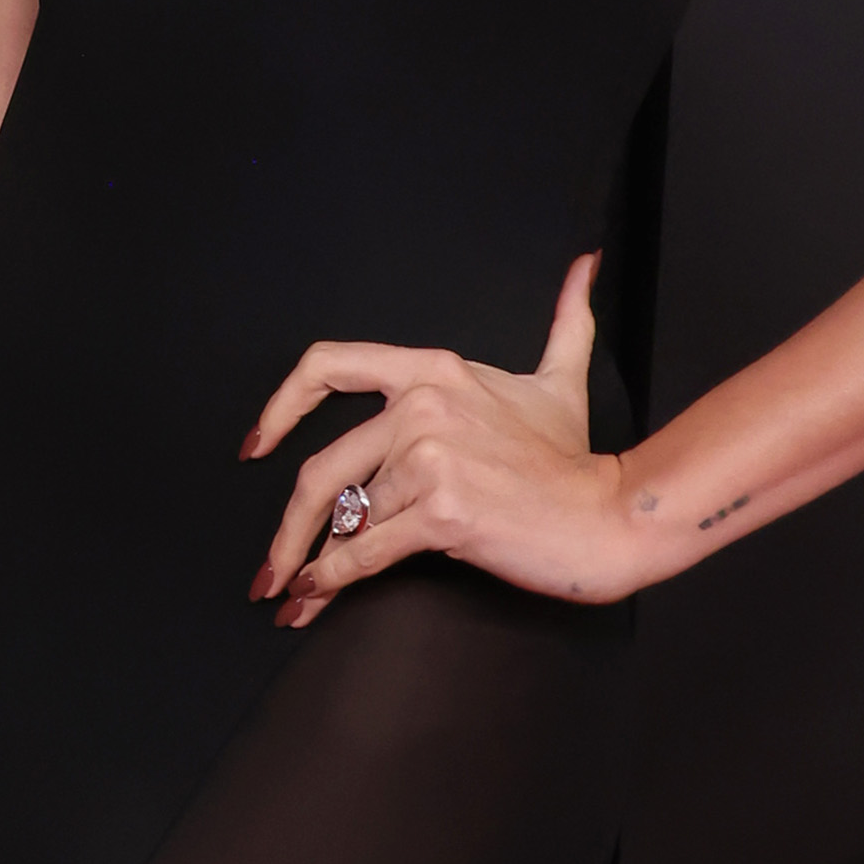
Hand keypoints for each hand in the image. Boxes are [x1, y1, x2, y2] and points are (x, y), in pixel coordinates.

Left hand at [245, 255, 634, 626]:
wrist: (606, 517)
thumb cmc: (572, 460)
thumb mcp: (558, 381)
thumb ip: (562, 322)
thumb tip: (586, 264)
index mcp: (434, 371)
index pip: (329, 365)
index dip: (280, 406)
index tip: (256, 443)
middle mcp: (423, 406)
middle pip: (323, 469)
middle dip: (288, 528)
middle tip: (268, 567)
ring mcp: (431, 459)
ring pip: (348, 517)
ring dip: (316, 564)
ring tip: (296, 596)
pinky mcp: (441, 512)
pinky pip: (365, 551)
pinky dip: (330, 581)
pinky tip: (311, 599)